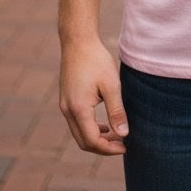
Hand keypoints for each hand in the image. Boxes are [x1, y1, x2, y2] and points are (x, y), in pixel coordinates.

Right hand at [58, 36, 127, 155]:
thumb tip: (124, 134)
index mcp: (78, 108)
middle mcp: (67, 111)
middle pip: (83, 142)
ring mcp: (64, 106)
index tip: (125, 146)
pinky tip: (105, 125)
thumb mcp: (111, 84)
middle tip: (122, 145)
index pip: (92, 140)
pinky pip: (77, 123)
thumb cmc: (96, 60)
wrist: (78, 42)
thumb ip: (116, 110)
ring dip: (96, 139)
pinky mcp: (66, 100)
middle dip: (103, 147)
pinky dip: (90, 129)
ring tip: (116, 136)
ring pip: (79, 134)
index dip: (109, 148)